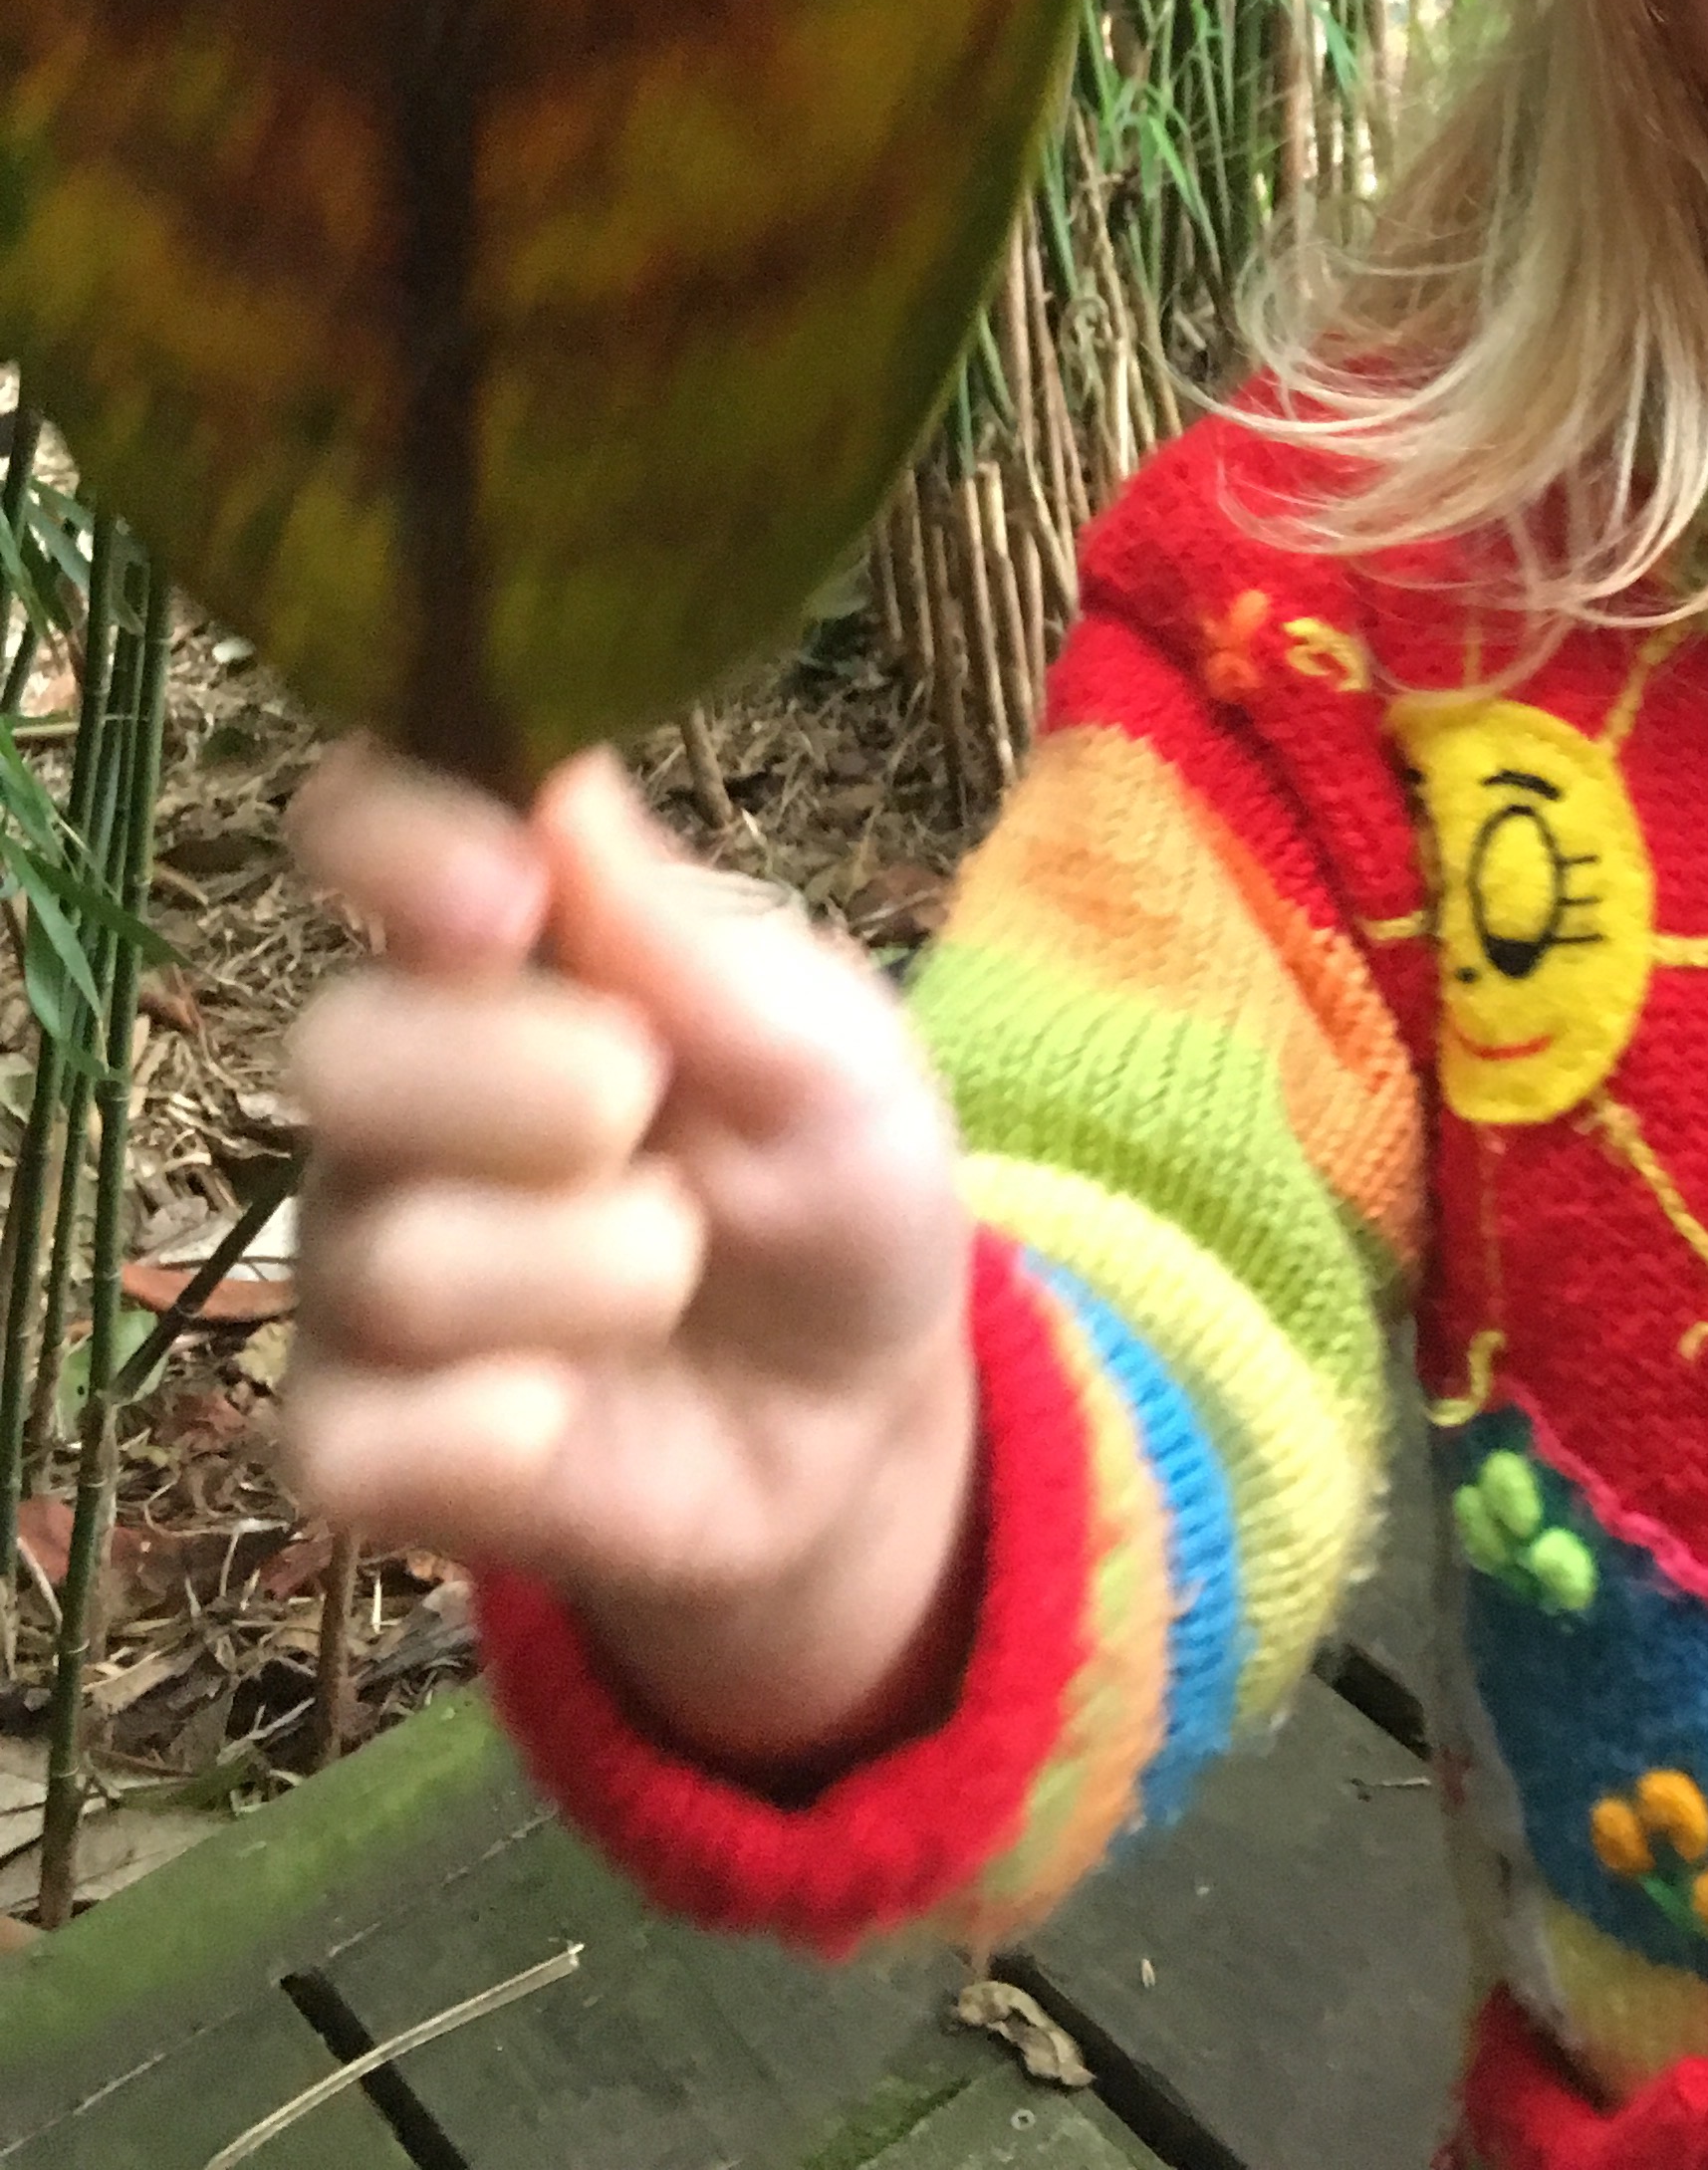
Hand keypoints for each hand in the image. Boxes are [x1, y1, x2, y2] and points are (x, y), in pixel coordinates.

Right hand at [284, 745, 978, 1779]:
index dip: (395, 841)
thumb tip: (562, 782)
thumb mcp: (831, 1052)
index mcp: (498, 947)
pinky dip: (494, 1430)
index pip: (364, 831)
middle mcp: (395, 1090)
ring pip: (387, 1256)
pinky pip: (352, 1436)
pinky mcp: (358, 1438)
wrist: (858, 1411)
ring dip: (584, 1269)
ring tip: (673, 1264)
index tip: (505, 893)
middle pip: (338, 1046)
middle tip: (641, 1103)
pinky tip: (569, 1415)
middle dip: (516, 1082)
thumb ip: (691, 942)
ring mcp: (359, 1262)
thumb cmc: (833, 1178)